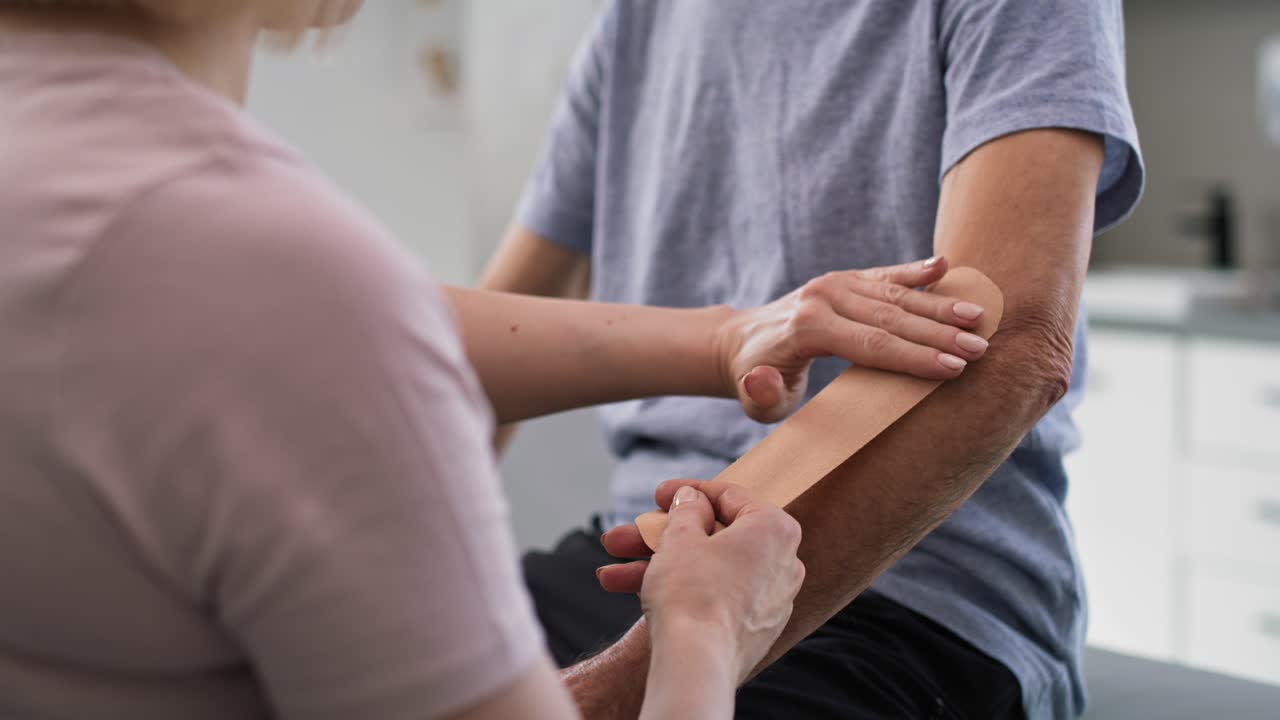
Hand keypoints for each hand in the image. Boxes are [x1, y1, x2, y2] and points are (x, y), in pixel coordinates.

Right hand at [598, 480, 804, 683]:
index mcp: (775, 529)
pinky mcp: (753, 630)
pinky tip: (630, 593)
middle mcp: (782, 563)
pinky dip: (679, 592)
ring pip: (706, 570)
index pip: (729, 497)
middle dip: (659, 538)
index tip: (658, 495)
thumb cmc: (692, 592)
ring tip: (608, 574)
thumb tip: (692, 499)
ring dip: (656, 567)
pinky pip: (714, 597)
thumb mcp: (680, 536)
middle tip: (624, 537)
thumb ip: (687, 510)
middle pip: (712, 538)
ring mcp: (769, 601)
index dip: (686, 492)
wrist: (696, 664)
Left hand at [713, 257, 989, 421]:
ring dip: (939, 306)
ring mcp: (835, 283)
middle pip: (891, 317)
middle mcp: (823, 297)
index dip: (913, 356)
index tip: (953, 368)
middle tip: (981, 347)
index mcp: (807, 327)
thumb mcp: (754, 398)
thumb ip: (760, 394)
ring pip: (895, 294)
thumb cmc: (756, 378)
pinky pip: (885, 274)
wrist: (743, 340)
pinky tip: (944, 266)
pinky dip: (915, 271)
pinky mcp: (845, 278)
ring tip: (979, 316)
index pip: (870, 344)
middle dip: (939, 333)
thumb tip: (763, 379)